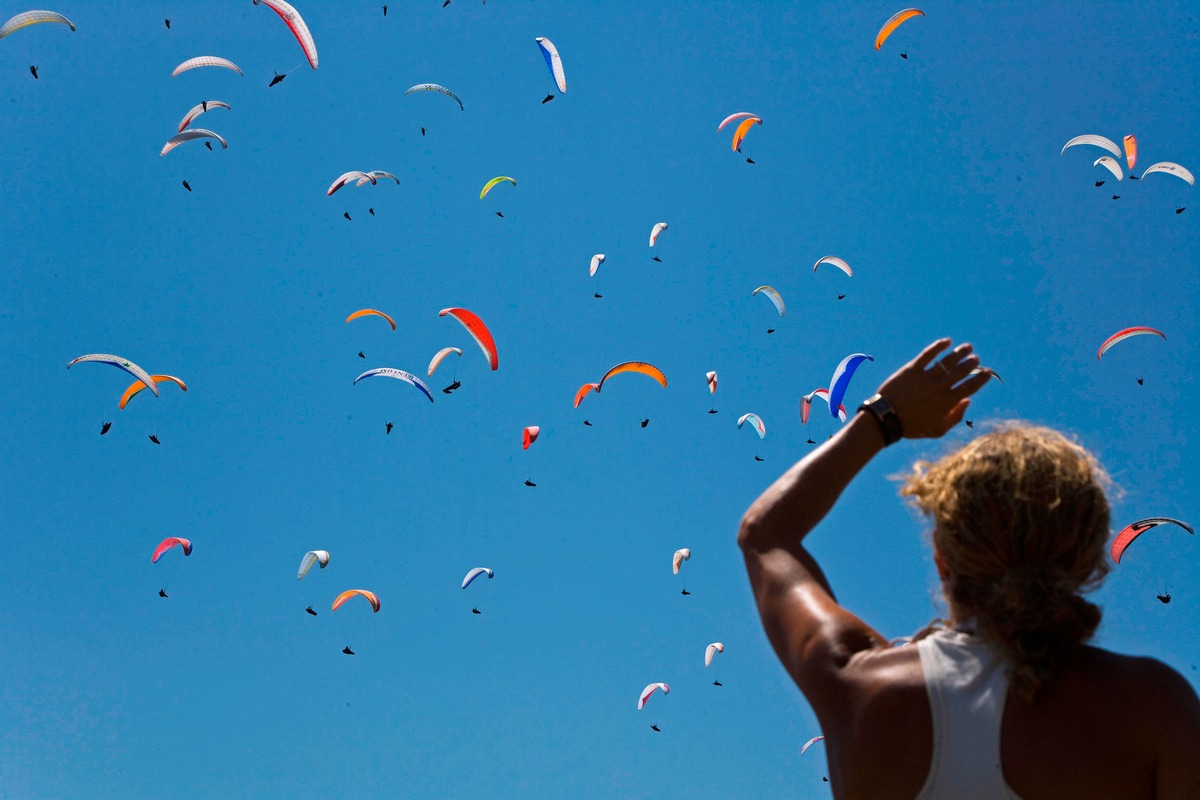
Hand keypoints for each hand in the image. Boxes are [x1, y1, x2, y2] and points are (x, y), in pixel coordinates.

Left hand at [874, 338, 991, 438]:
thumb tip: (967, 400)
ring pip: (947, 361)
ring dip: (960, 353)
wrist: (886, 419)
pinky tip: (947, 341)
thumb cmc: (912, 427)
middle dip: (972, 363)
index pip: (971, 386)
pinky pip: (927, 355)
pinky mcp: (911, 370)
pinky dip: (938, 346)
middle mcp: (939, 388)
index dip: (982, 378)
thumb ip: (955, 417)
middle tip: (976, 359)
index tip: (988, 372)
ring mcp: (925, 377)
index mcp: (948, 402)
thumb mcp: (937, 430)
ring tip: (968, 347)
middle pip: (961, 371)